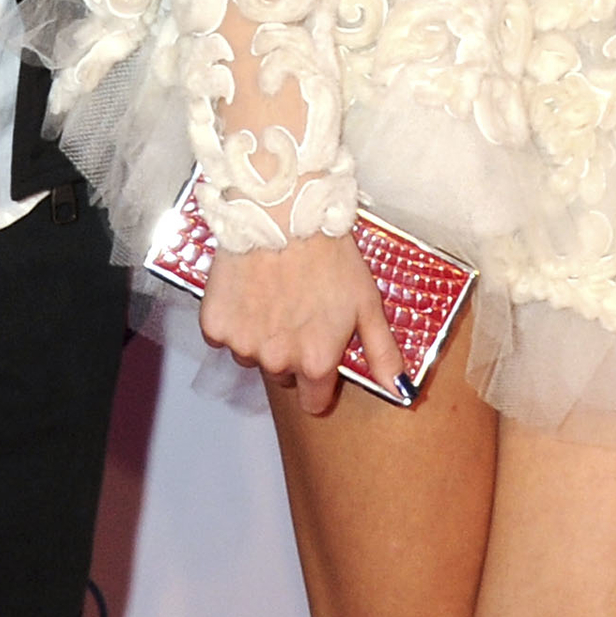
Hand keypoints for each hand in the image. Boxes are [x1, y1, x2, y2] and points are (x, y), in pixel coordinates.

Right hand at [202, 231, 404, 416]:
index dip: (319, 379)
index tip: (318, 351)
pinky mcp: (215, 326)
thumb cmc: (329, 256)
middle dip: (290, 352)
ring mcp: (243, 345)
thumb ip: (382, 354)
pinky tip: (247, 291)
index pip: (314, 402)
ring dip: (260, 336)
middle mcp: (278, 362)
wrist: (282, 214)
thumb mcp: (368, 303)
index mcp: (316, 363)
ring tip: (272, 296)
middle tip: (297, 312)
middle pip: (283, 375)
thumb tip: (400, 392)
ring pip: (252, 355)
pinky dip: (233, 320)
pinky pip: (223, 336)